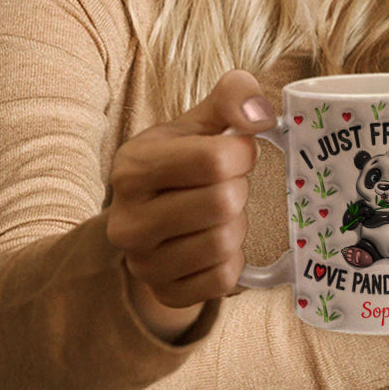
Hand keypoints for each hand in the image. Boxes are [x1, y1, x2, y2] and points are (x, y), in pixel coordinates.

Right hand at [106, 70, 274, 340]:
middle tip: (227, 186)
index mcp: (133, 167)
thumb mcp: (201, 121)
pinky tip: (216, 243)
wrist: (152, 218)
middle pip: (223, 203)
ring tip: (220, 214)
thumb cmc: (184, 162)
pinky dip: (233, 260)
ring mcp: (142, 263)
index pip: (215, 159)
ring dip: (237, 225)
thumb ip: (233, 97)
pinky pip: (224, 279)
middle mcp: (127, 220)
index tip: (237, 153)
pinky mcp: (164, 293)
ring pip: (225, 243)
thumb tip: (261, 115)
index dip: (242, 153)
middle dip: (239, 189)